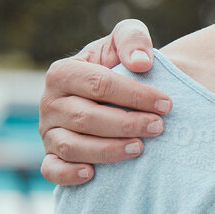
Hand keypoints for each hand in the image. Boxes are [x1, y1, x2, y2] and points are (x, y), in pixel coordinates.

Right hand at [39, 19, 168, 185]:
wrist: (112, 93)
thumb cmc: (119, 65)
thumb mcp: (125, 41)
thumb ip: (132, 39)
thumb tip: (141, 64)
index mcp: (63, 72)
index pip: (98, 85)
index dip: (134, 95)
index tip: (166, 104)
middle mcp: (49, 103)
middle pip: (86, 117)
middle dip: (126, 124)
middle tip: (159, 127)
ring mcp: (48, 131)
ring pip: (71, 146)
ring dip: (107, 150)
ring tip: (139, 148)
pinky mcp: (51, 156)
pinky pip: (52, 170)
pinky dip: (68, 174)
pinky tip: (92, 174)